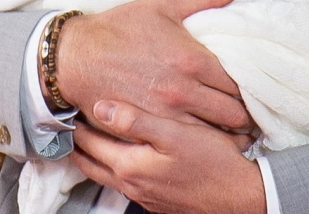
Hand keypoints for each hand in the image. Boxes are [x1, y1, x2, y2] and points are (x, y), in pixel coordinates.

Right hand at [53, 0, 252, 131]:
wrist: (76, 56)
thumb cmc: (118, 29)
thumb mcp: (162, 4)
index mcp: (191, 60)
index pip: (240, 84)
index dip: (251, 89)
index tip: (251, 89)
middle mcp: (183, 91)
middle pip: (234, 114)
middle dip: (243, 113)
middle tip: (245, 110)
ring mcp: (166, 115)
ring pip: (215, 135)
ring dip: (226, 132)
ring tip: (229, 127)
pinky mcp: (149, 129)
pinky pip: (187, 144)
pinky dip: (200, 142)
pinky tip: (203, 137)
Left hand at [71, 100, 264, 213]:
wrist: (243, 198)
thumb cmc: (213, 163)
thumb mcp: (174, 134)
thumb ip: (135, 120)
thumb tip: (100, 107)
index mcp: (130, 166)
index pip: (90, 144)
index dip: (76, 125)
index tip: (65, 109)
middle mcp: (132, 185)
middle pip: (92, 164)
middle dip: (77, 145)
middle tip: (66, 127)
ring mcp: (145, 196)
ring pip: (107, 175)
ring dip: (94, 157)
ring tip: (87, 140)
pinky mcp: (159, 200)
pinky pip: (126, 182)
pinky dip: (114, 167)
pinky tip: (124, 157)